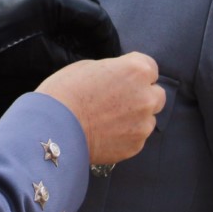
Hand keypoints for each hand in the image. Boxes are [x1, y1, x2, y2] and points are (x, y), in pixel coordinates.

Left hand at [0, 0, 121, 115]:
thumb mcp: (41, 58)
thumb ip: (72, 58)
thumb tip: (91, 63)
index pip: (96, 16)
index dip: (108, 40)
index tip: (113, 59)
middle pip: (85, 5)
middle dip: (96, 30)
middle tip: (101, 54)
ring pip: (69, 2)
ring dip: (79, 24)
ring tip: (83, 50)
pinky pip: (51, 2)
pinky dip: (62, 19)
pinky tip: (62, 40)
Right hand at [37, 52, 164, 165]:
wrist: (55, 127)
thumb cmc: (66, 91)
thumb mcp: (87, 66)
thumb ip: (112, 71)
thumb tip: (117, 78)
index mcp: (135, 71)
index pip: (150, 66)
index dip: (135, 70)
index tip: (123, 76)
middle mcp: (146, 97)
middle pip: (157, 94)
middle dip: (143, 94)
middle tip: (119, 98)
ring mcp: (143, 124)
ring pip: (148, 118)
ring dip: (135, 116)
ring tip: (109, 119)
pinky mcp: (136, 146)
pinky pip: (137, 136)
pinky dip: (126, 134)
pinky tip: (105, 132)